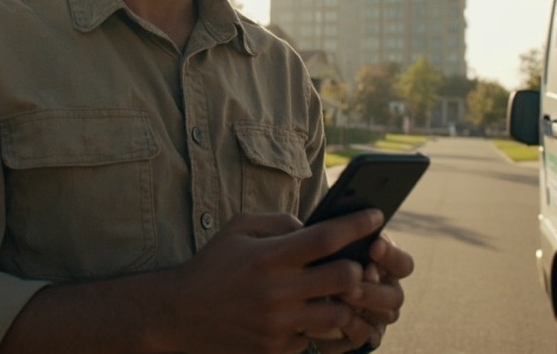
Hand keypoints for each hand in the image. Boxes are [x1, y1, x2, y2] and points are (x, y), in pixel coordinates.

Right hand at [159, 209, 386, 353]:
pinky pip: (314, 337)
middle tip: (360, 263)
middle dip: (359, 268)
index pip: (327, 237)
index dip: (358, 224)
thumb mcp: (238, 229)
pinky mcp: (275, 349)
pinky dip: (316, 326)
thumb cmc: (213, 266)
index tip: (378, 215)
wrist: (179, 315)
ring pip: (338, 314)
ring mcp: (278, 324)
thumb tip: (314, 226)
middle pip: (344, 278)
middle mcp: (278, 291)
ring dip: (344, 302)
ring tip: (339, 293)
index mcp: (270, 256)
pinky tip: (310, 315)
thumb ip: (279, 221)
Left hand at [308, 232, 413, 352]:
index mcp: (385, 267)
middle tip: (357, 278)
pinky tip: (332, 312)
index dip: (392, 256)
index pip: (403, 264)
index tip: (374, 245)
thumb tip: (338, 226)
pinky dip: (349, 324)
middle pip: (396, 295)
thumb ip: (338, 236)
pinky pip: (363, 334)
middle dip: (375, 287)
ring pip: (385, 316)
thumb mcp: (329, 245)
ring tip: (341, 294)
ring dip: (365, 304)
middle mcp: (387, 293)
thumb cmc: (321, 261)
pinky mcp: (362, 335)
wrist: (304, 295)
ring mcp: (377, 316)